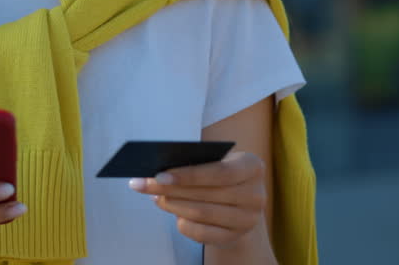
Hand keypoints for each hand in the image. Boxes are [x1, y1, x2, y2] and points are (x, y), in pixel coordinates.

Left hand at [128, 151, 266, 248]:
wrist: (241, 199)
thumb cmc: (221, 173)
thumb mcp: (216, 160)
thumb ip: (194, 162)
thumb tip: (157, 170)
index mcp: (253, 167)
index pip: (220, 172)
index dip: (188, 175)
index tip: (158, 175)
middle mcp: (256, 195)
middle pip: (206, 194)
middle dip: (169, 190)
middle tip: (142, 184)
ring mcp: (248, 219)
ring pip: (201, 214)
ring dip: (172, 205)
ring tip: (153, 196)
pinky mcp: (236, 236)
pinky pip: (202, 234)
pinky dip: (182, 223)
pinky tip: (171, 212)